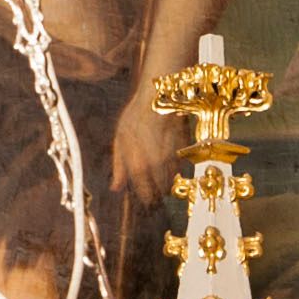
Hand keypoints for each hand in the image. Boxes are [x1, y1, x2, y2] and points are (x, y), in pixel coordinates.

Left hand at [111, 92, 176, 206]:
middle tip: (155, 194)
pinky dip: (175, 169)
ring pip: (171, 178)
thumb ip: (118, 165)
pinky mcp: (182, 149)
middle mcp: (155, 163)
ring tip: (162, 181)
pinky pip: (179, 166)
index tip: (146, 201)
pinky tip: (170, 166)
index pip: (144, 189)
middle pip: (159, 187)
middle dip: (157, 192)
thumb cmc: (135, 117)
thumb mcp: (119, 139)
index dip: (145, 196)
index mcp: (138, 162)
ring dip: (167, 182)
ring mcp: (170, 156)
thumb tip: (115, 188)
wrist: (157, 98)